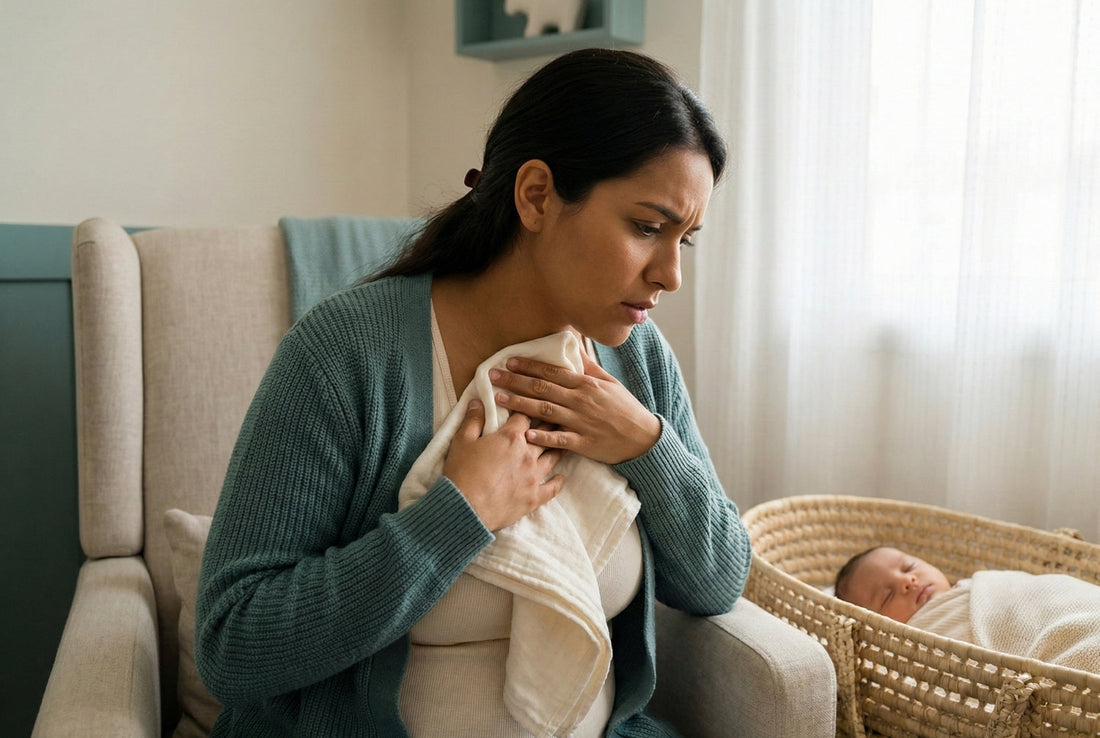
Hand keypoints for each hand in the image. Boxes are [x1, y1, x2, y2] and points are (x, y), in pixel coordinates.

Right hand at [442, 400, 564, 531]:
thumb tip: (479, 401)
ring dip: (558, 448)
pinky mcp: (534, 497)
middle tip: (558, 415)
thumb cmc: (462, 472)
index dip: (527, 408)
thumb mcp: (462, 441)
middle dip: (550, 423)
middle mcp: (527, 454)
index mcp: (511, 437)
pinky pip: (552, 488)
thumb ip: (473, 419)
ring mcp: (533, 476)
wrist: (466, 508)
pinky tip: (561, 477)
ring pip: (553, 457)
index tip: (532, 404)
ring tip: (564, 441)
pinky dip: (557, 482)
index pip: (525, 416)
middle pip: (544, 434)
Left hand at [489, 351, 660, 464]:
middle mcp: (580, 401)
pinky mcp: (583, 443)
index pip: (552, 373)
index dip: (529, 366)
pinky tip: (525, 434)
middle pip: (542, 389)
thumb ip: (588, 366)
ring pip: (545, 411)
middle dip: (516, 381)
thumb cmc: (624, 409)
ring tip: (500, 399)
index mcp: (586, 385)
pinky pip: (559, 440)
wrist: (643, 438)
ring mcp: (581, 422)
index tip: (510, 361)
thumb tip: (575, 344)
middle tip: (493, 376)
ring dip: (520, 404)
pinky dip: (543, 437)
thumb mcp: (609, 382)